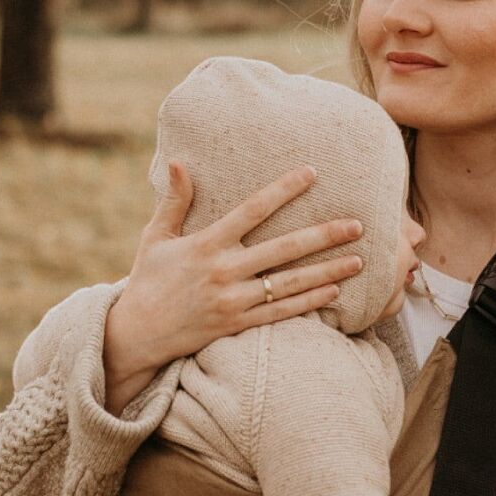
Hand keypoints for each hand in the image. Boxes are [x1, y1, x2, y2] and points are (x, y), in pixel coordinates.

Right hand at [101, 161, 367, 411]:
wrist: (136, 334)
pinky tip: (334, 291)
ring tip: (359, 260)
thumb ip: (174, 201)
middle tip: (358, 224)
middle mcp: (224, 271)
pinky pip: (281, 313)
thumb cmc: (148, 280)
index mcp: (207, 244)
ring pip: (290, 283)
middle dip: (324, 235)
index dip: (284, 190)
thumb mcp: (155, 237)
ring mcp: (233, 301)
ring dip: (328, 271)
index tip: (312, 173)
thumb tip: (178, 161)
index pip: (253, 209)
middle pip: (285, 249)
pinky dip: (309, 302)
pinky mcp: (237, 325)